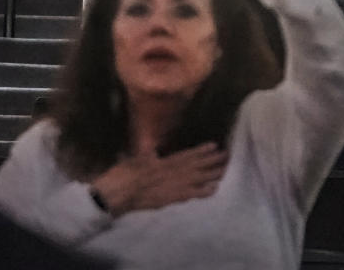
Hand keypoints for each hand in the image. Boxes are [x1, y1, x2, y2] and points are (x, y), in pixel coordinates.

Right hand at [91, 142, 227, 215]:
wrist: (116, 193)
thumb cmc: (121, 175)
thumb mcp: (135, 159)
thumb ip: (147, 154)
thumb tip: (152, 150)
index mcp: (164, 160)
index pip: (186, 154)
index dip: (201, 150)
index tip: (214, 144)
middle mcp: (172, 171)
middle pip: (196, 165)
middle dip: (212, 160)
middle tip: (227, 155)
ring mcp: (173, 185)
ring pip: (197, 178)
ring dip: (212, 173)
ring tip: (225, 168)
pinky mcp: (171, 198)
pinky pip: (191, 195)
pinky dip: (203, 192)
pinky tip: (214, 189)